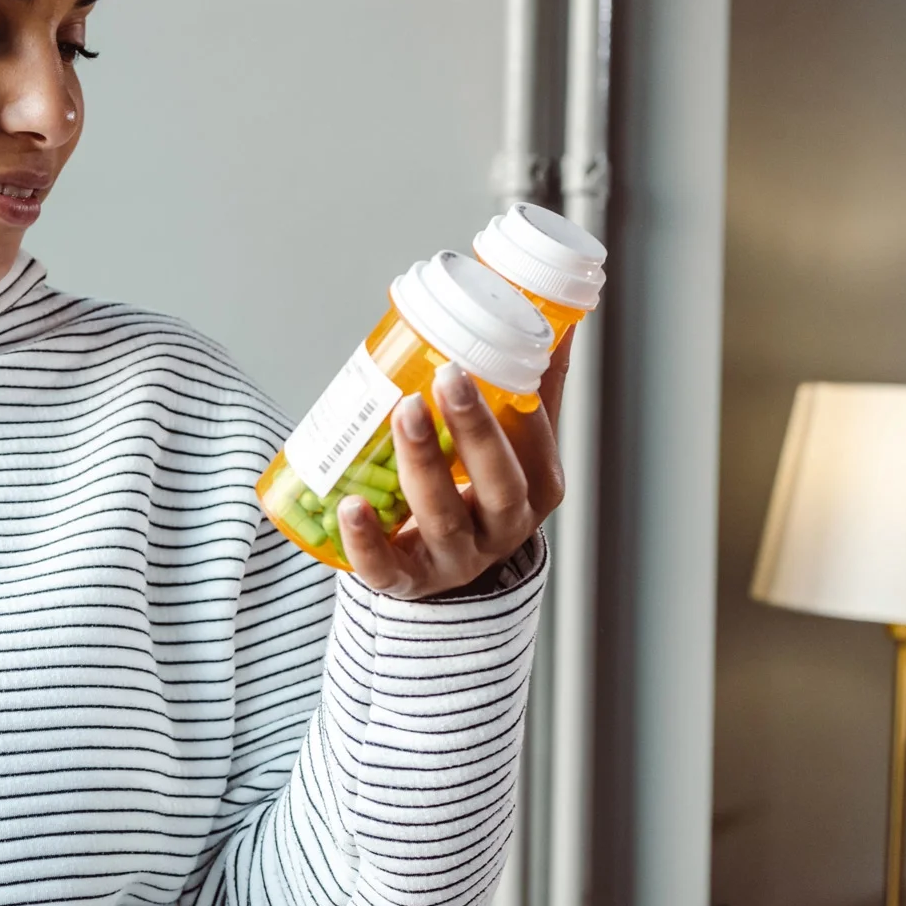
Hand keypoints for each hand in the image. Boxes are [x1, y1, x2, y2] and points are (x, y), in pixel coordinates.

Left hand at [336, 328, 573, 598]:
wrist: (442, 563)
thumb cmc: (478, 491)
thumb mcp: (513, 446)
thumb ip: (532, 390)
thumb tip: (557, 324)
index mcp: (535, 492)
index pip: (534, 451)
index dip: (513, 413)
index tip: (483, 364)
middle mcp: (501, 530)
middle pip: (496, 485)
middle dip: (473, 430)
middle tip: (446, 376)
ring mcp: (455, 560)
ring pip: (441, 518)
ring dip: (422, 462)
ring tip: (401, 413)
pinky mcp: (407, 582)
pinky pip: (386, 568)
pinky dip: (365, 540)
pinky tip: (348, 505)